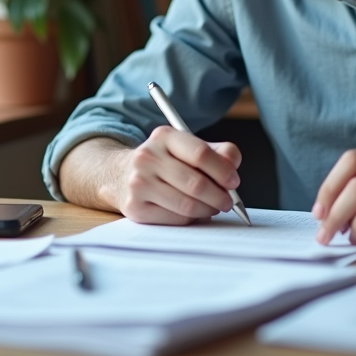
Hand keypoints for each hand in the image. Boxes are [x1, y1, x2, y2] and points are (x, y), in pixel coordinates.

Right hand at [115, 126, 241, 224]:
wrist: (121, 174)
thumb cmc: (165, 162)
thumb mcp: (188, 147)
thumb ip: (218, 153)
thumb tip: (232, 168)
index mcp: (164, 136)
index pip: (200, 153)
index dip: (223, 170)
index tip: (234, 181)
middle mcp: (147, 157)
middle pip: (196, 183)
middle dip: (220, 196)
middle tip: (229, 202)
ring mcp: (138, 183)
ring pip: (187, 205)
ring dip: (208, 210)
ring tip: (213, 207)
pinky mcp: (135, 207)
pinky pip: (175, 219)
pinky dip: (191, 218)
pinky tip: (193, 212)